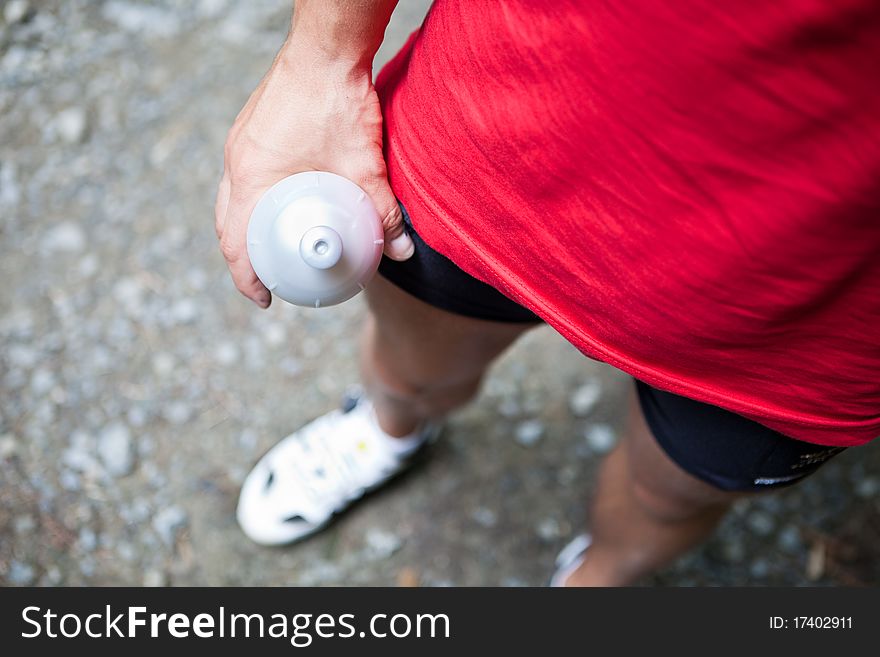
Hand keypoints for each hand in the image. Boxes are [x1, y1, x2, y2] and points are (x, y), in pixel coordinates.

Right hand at [214, 39, 413, 307]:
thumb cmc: (338, 102)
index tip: (265, 299)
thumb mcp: (364, 167)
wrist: (327, 48)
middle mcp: (237, 160)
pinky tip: (282, 203)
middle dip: (245, 257)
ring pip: (233, 197)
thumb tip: (402, 250)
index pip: (235, 243)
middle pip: (228, 223)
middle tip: (270, 278)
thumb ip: (384, 212)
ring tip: (276, 246)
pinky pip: (245, 174)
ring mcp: (241, 141)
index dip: (246, 278)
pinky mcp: (253, 126)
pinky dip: (255, 198)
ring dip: (248, 226)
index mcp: (251, 177)